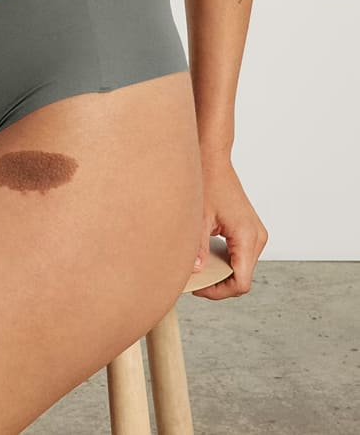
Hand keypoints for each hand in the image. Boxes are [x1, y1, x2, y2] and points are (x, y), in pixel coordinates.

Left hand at [191, 153, 267, 298]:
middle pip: (243, 278)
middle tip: (194, 281)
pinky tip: (207, 258)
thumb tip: (196, 273)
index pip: (241, 282)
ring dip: (222, 273)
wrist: (213, 159)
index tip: (198, 288)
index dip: (219, 292)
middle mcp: (257, 237)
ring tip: (199, 269)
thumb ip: (199, 248)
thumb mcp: (199, 218)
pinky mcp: (250, 230)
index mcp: (247, 236)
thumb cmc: (207, 182)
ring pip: (242, 268)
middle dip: (219, 285)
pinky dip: (226, 261)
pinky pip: (241, 255)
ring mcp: (256, 233)